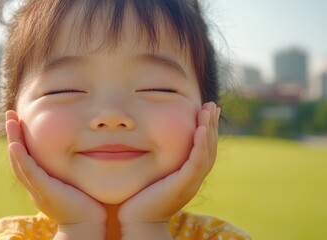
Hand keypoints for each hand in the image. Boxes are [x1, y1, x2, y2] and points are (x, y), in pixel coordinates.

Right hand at [5, 110, 105, 238]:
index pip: (27, 157)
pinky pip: (29, 172)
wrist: (87, 226)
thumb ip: (69, 169)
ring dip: (14, 139)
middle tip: (10, 114)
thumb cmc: (86, 205)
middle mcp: (35, 185)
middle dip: (14, 134)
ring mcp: (38, 188)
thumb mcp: (73, 182)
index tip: (21, 120)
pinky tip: (15, 145)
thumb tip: (81, 151)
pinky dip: (21, 158)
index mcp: (41, 182)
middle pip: (18, 156)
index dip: (21, 138)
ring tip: (11, 120)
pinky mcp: (46, 191)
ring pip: (20, 161)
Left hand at [118, 102, 219, 239]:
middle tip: (212, 105)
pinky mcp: (183, 185)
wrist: (138, 220)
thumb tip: (151, 140)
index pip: (204, 148)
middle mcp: (194, 178)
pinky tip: (200, 129)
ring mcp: (190, 182)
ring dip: (208, 130)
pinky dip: (200, 145)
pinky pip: (196, 162)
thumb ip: (160, 160)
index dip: (207, 129)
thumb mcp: (154, 173)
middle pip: (210, 148)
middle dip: (211, 125)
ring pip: (206, 152)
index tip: (207, 110)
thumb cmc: (141, 197)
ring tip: (208, 111)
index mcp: (189, 175)